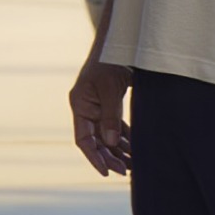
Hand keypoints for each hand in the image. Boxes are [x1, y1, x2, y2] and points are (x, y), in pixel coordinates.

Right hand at [70, 56, 131, 175]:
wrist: (121, 41)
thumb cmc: (110, 61)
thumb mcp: (110, 88)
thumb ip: (110, 115)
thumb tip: (112, 143)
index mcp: (80, 105)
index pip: (83, 139)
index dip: (93, 158)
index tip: (106, 172)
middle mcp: (87, 109)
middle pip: (96, 141)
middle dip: (109, 157)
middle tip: (125, 172)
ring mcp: (98, 107)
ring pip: (107, 136)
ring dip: (118, 151)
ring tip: (133, 166)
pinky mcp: (110, 104)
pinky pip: (116, 127)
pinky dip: (125, 139)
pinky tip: (134, 150)